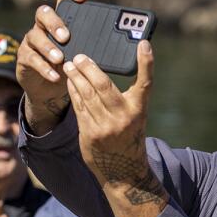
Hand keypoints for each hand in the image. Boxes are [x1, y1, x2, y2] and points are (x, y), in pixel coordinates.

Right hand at [17, 0, 89, 133]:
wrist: (49, 88)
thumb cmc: (72, 66)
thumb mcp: (85, 54)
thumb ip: (99, 46)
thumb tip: (135, 46)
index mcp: (62, 21)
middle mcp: (44, 26)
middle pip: (44, 13)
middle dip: (55, 22)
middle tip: (66, 35)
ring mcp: (32, 41)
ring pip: (35, 35)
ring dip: (48, 46)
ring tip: (60, 58)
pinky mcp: (25, 58)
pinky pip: (31, 59)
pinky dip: (44, 67)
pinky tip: (56, 76)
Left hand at [63, 46, 167, 216]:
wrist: (123, 171)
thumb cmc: (129, 137)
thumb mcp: (136, 117)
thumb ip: (126, 97)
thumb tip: (107, 72)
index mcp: (139, 110)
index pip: (146, 83)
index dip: (147, 62)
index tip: (145, 44)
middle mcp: (124, 117)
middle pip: (103, 84)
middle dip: (88, 67)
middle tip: (79, 56)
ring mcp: (105, 126)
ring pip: (86, 93)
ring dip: (76, 76)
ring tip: (69, 65)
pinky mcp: (90, 133)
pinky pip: (78, 106)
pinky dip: (73, 91)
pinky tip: (69, 82)